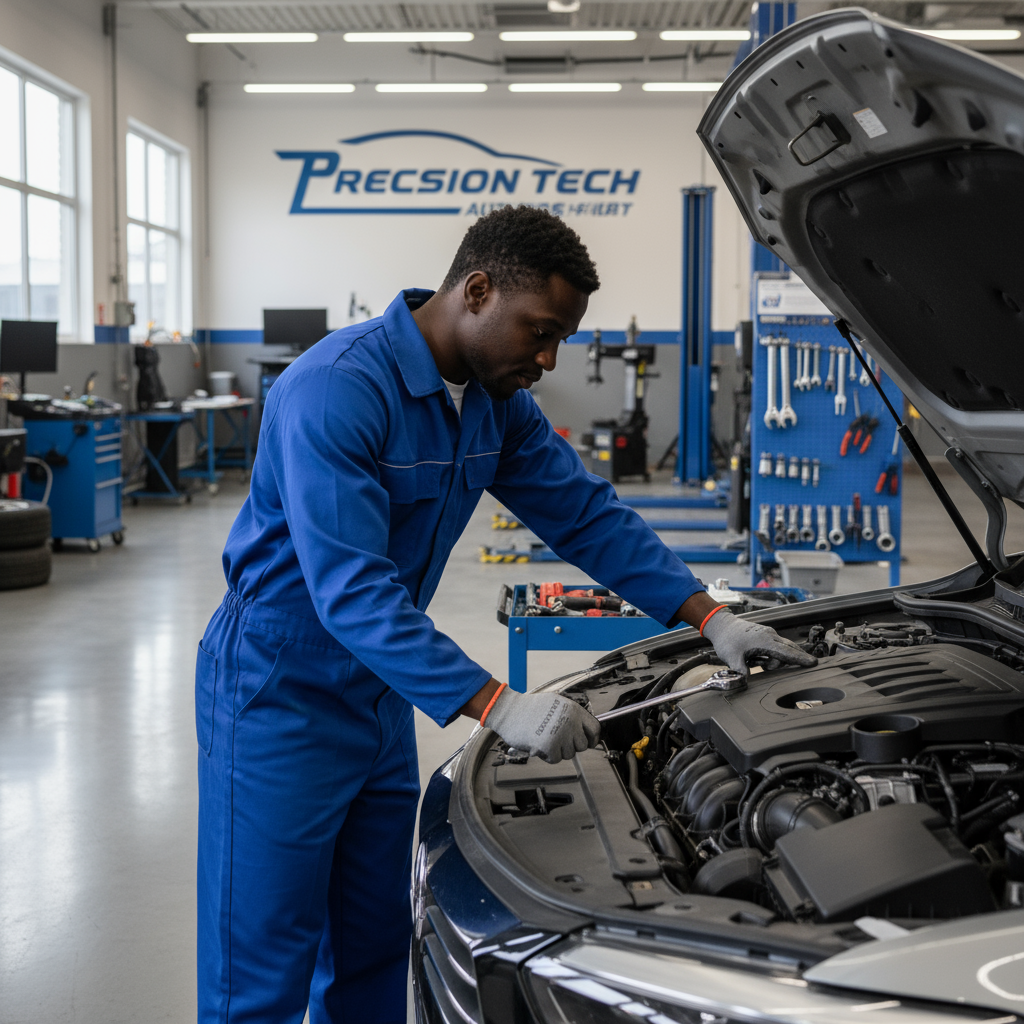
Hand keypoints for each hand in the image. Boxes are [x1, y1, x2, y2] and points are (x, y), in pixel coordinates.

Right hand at [484, 687, 600, 763]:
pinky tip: (539, 744)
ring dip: (558, 750)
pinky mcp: (549, 746)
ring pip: (569, 754)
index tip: (588, 742)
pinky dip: (547, 755)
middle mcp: (569, 721)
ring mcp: (560, 734)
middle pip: (582, 745)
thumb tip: (585, 729)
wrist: (509, 711)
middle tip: (557, 739)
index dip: (592, 738)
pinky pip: (555, 759)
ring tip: (545, 738)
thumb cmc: (529, 707)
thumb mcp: (556, 703)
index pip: (595, 729)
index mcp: (573, 709)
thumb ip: (572, 715)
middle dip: (571, 745)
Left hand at [701, 608, 816, 674]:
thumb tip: (745, 682)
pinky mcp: (766, 634)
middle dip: (790, 660)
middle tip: (778, 667)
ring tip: (755, 662)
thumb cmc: (727, 640)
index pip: (787, 652)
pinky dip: (772, 655)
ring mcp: (769, 633)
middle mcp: (770, 635)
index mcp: (764, 641)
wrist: (722, 625)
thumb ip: (740, 671)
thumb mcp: (731, 658)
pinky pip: (776, 646)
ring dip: (774, 660)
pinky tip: (757, 659)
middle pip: (789, 650)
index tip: (814, 663)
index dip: (800, 659)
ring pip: (782, 649)